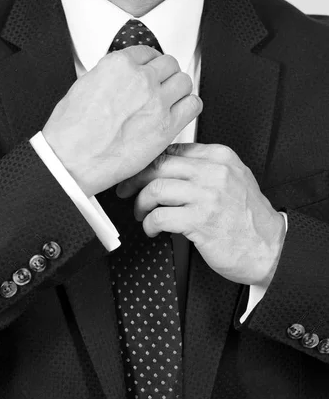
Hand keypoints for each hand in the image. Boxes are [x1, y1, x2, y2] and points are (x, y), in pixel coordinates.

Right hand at [42, 46, 202, 196]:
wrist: (73, 160)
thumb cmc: (71, 131)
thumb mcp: (84, 87)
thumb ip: (108, 77)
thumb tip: (120, 80)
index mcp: (119, 65)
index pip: (147, 52)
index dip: (150, 64)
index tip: (150, 73)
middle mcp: (141, 79)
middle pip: (169, 64)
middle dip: (165, 75)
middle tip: (160, 88)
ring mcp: (156, 102)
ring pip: (184, 82)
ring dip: (179, 90)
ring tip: (170, 101)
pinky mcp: (166, 126)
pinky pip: (193, 106)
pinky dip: (189, 107)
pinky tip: (179, 114)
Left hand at [116, 143, 286, 285]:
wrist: (270, 248)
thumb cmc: (250, 218)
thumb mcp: (234, 179)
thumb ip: (205, 168)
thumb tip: (167, 165)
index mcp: (220, 157)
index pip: (172, 150)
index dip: (148, 162)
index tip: (138, 172)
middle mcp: (213, 172)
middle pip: (159, 166)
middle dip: (135, 180)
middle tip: (128, 191)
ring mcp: (207, 196)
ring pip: (155, 189)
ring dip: (141, 204)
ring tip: (143, 214)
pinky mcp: (200, 221)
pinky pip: (159, 216)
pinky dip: (149, 224)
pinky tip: (152, 229)